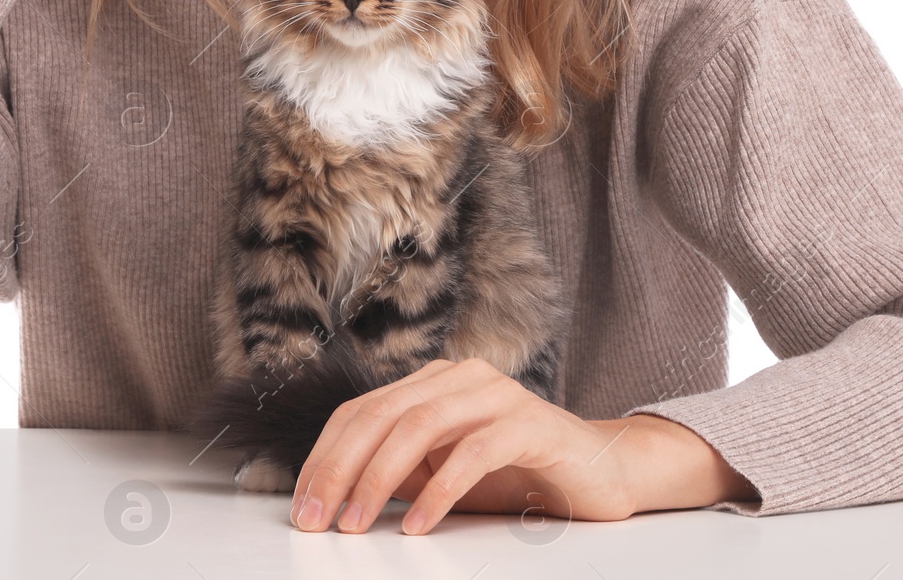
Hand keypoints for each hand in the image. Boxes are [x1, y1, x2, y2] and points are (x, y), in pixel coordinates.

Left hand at [288, 356, 756, 534]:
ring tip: (355, 522)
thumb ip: (399, 472)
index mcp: (433, 382)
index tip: (302, 504)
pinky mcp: (531, 422)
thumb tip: (335, 494)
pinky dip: (440, 489)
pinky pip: (474, 450)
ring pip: (420, 424)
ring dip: (379, 478)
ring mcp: (497, 394)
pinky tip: (418, 525)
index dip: (325, 455)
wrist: (600, 474)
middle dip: (340, 467)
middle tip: (317, 517)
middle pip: (382, 414)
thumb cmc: (516, 474)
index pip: (361, 410)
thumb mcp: (443, 475)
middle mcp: (461, 376)